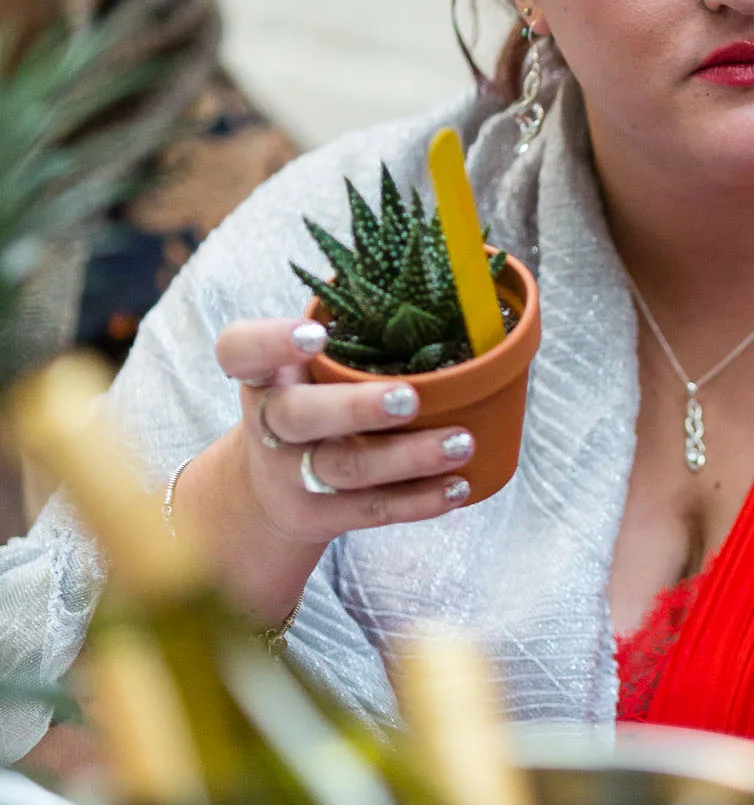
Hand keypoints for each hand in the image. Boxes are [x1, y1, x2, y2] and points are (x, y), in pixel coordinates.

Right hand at [169, 317, 475, 621]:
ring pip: (345, 468)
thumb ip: (356, 340)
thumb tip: (454, 288)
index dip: (270, 342)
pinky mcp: (317, 516)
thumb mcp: (309, 371)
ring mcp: (290, 475)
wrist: (268, 491)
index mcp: (263, 375)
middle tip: (409, 398)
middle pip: (300, 416)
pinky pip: (370, 510)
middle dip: (356, 408)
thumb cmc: (310, 405)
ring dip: (408, 458)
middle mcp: (269, 424)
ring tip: (461, 442)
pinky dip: (418, 501)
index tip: (314, 334)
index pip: (240, 350)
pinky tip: (458, 487)